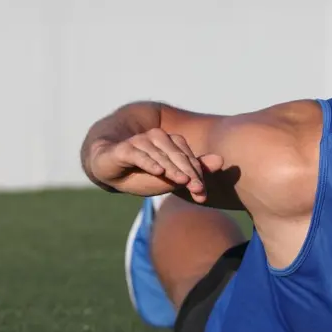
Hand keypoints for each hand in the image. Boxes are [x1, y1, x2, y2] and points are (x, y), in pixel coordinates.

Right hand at [87, 129, 223, 202]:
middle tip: (198, 189)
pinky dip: (149, 162)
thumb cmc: (143, 174)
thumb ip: (193, 170)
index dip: (197, 175)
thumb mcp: (170, 176)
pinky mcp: (123, 149)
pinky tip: (158, 171)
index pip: (188, 158)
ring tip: (182, 181)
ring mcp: (139, 141)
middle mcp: (156, 138)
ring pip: (159, 154)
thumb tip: (222, 160)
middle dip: (188, 173)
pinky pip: (138, 154)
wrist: (109, 170)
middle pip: (177, 155)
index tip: (203, 193)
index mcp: (170, 142)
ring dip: (172, 168)